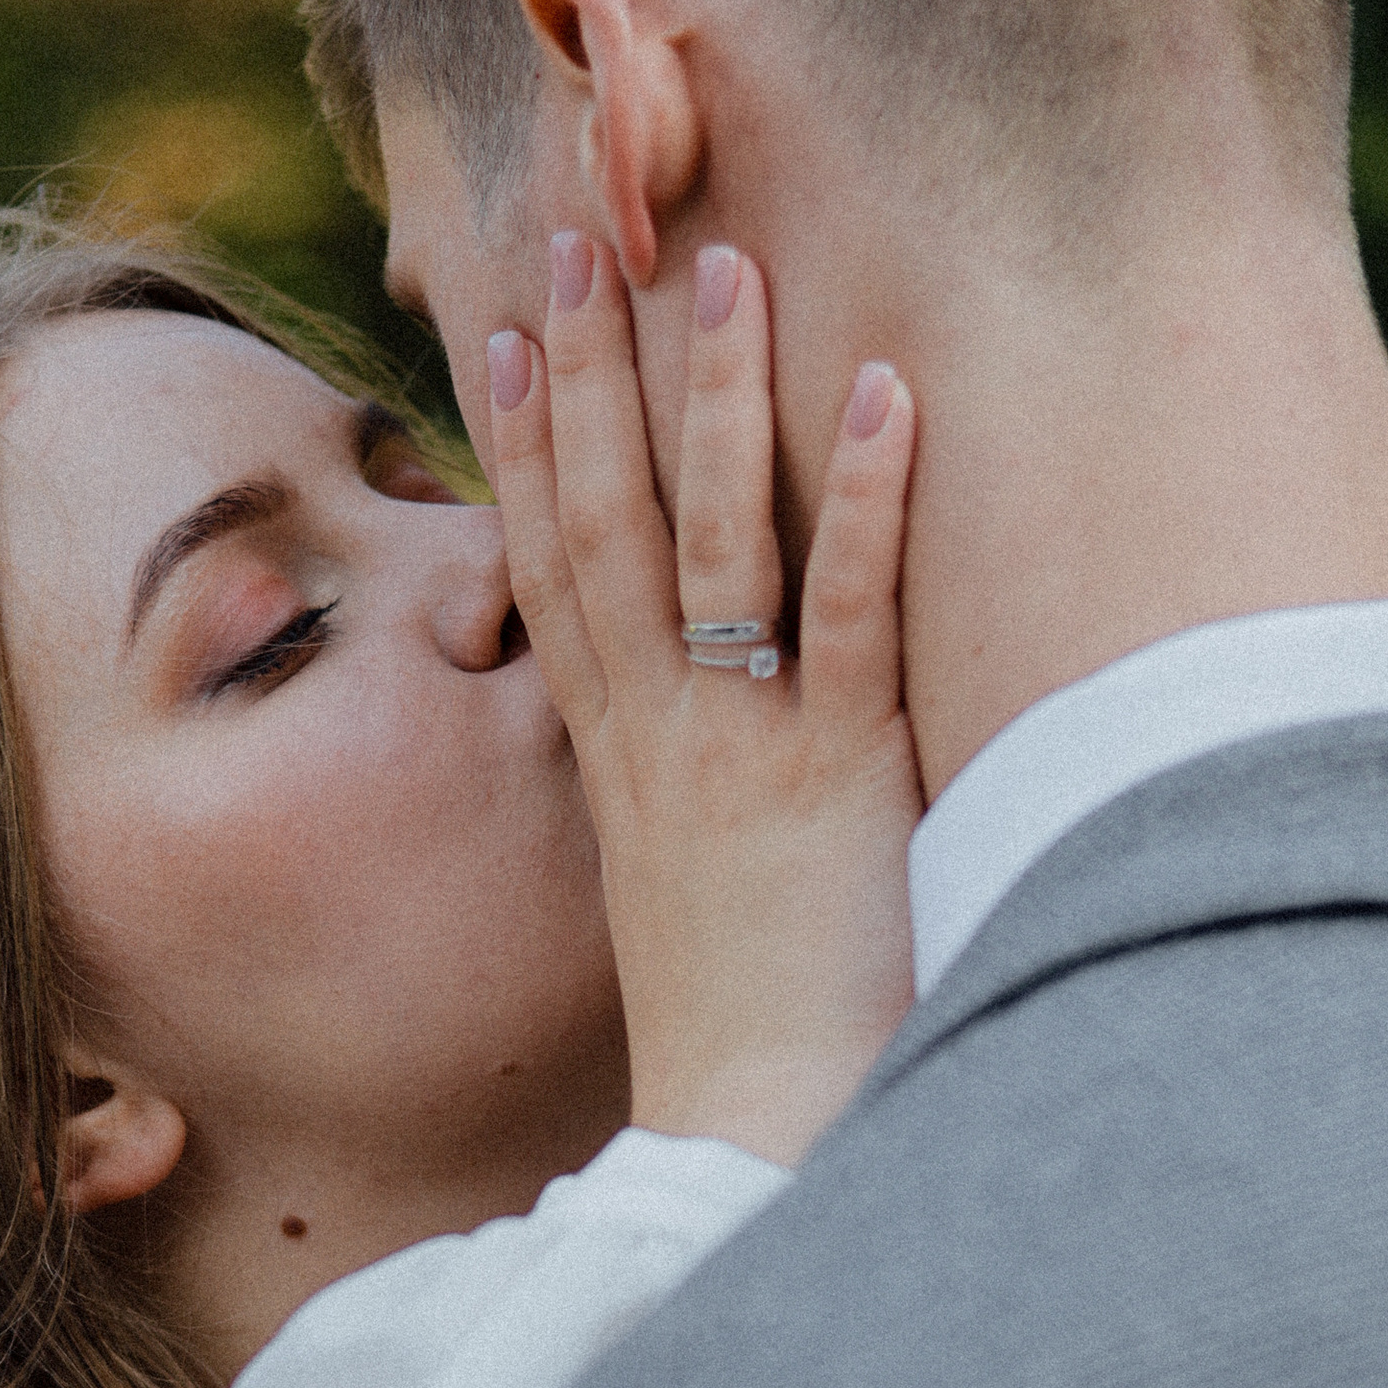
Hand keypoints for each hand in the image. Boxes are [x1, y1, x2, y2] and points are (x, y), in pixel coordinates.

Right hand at [486, 235, 920, 1165]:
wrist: (746, 1154)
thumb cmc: (739, 1053)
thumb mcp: (692, 913)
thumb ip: (696, 822)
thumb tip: (706, 780)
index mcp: (620, 767)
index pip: (552, 574)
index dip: (523, 446)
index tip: (499, 330)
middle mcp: (662, 741)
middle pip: (605, 524)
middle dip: (586, 374)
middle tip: (573, 233)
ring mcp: (741, 752)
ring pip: (713, 540)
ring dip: (714, 398)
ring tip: (717, 264)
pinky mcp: (838, 782)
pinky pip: (851, 616)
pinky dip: (868, 501)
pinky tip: (888, 391)